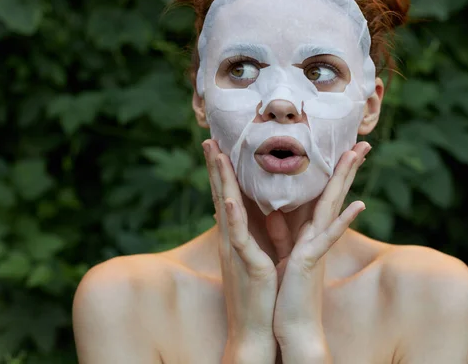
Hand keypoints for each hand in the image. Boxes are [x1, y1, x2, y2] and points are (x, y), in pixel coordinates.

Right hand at [203, 140, 276, 363]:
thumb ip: (256, 234)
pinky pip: (238, 236)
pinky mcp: (246, 263)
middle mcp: (230, 239)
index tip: (219, 147)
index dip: (222, 172)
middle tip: (209, 138)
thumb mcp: (256, 257)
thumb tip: (258, 215)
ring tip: (216, 154)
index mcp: (236, 237)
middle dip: (215, 167)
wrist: (254, 329)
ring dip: (220, 180)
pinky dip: (232, 216)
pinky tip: (227, 198)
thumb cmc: (257, 294)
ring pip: (225, 208)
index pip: (227, 197)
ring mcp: (235, 250)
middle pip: (220, 195)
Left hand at [269, 142, 370, 358]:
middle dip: (346, 168)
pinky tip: (359, 205)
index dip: (332, 173)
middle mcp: (317, 236)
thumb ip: (280, 234)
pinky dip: (344, 222)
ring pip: (333, 206)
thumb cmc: (286, 293)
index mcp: (309, 234)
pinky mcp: (311, 261)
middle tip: (362, 142)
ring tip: (357, 154)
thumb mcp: (281, 257)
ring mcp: (317, 247)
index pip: (322, 196)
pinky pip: (328, 238)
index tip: (341, 150)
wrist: (291, 326)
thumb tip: (274, 214)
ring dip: (346, 180)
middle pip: (333, 194)